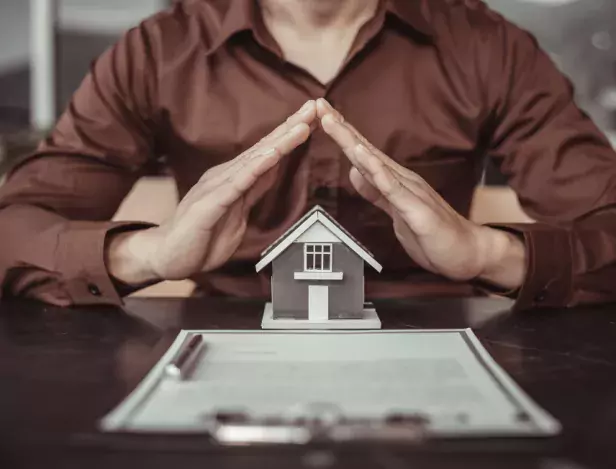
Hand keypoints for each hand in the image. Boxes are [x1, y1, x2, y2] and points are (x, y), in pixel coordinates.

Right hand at [107, 100, 316, 283]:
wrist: (167, 257)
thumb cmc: (202, 238)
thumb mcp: (237, 212)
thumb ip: (252, 190)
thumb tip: (272, 171)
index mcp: (234, 179)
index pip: (267, 153)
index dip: (290, 135)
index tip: (313, 117)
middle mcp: (226, 176)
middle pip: (264, 148)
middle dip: (290, 127)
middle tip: (315, 106)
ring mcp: (216, 188)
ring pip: (254, 161)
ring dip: (279, 142)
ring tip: (301, 125)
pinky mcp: (209, 205)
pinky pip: (237, 184)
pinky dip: (256, 168)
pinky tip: (272, 155)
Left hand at [316, 98, 525, 288]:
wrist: (467, 252)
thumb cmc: (433, 234)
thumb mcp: (396, 212)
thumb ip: (377, 193)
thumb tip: (356, 172)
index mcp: (394, 181)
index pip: (363, 154)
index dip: (342, 134)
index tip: (321, 114)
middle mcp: (402, 179)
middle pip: (365, 151)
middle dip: (341, 128)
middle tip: (319, 104)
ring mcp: (410, 193)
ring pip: (376, 164)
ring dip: (353, 143)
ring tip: (333, 122)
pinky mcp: (417, 211)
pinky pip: (393, 190)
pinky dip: (377, 172)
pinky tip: (363, 158)